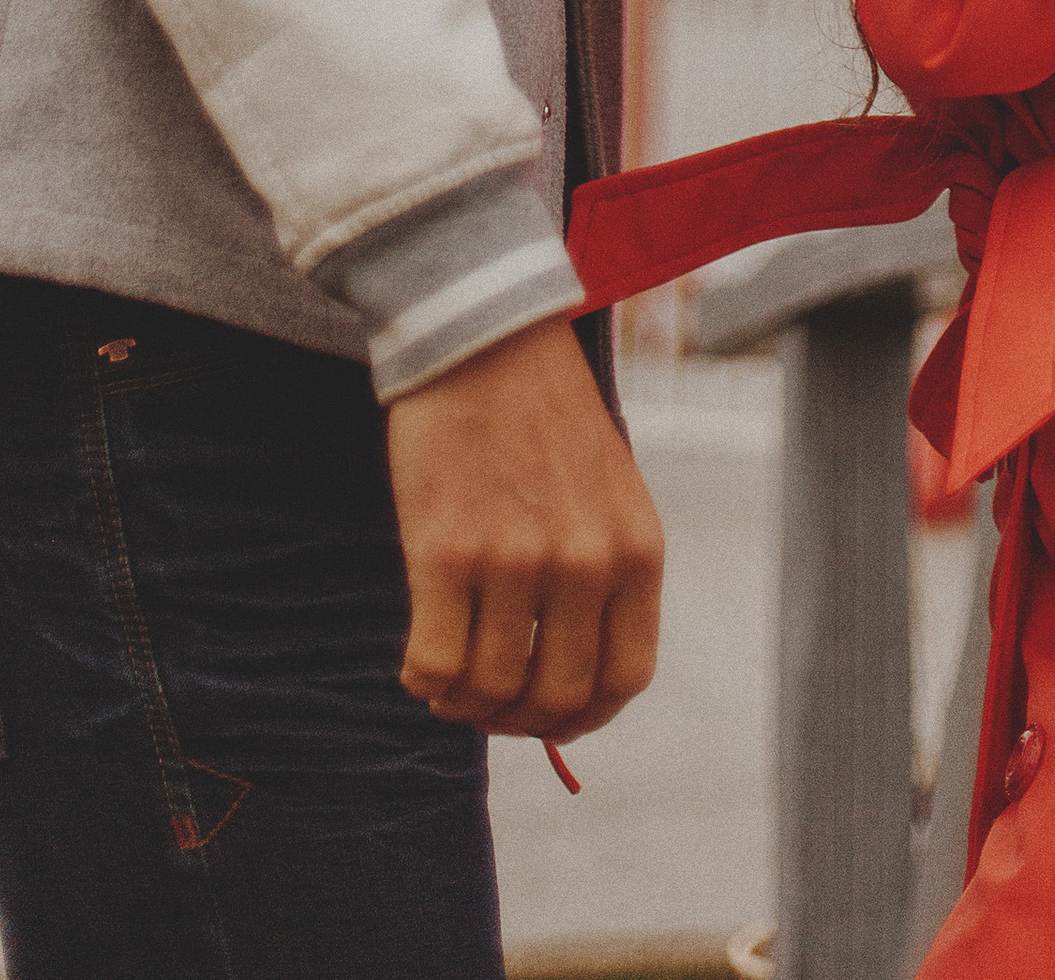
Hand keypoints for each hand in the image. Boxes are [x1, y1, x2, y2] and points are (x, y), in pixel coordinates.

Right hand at [387, 312, 663, 739]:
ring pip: (489, 690)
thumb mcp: (608, 493)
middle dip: (515, 716)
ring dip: (462, 699)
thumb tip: (569, 685)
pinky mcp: (445, 550)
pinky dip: (422, 678)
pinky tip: (418, 654)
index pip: (623, 681)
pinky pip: (434, 664)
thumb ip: (604, 577)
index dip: (581, 716)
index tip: (545, 710)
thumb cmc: (544, 417)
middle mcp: (584, 562)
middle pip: (555, 699)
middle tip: (485, 695)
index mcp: (636, 550)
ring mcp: (515, 559)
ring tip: (448, 673)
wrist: (484, 339)